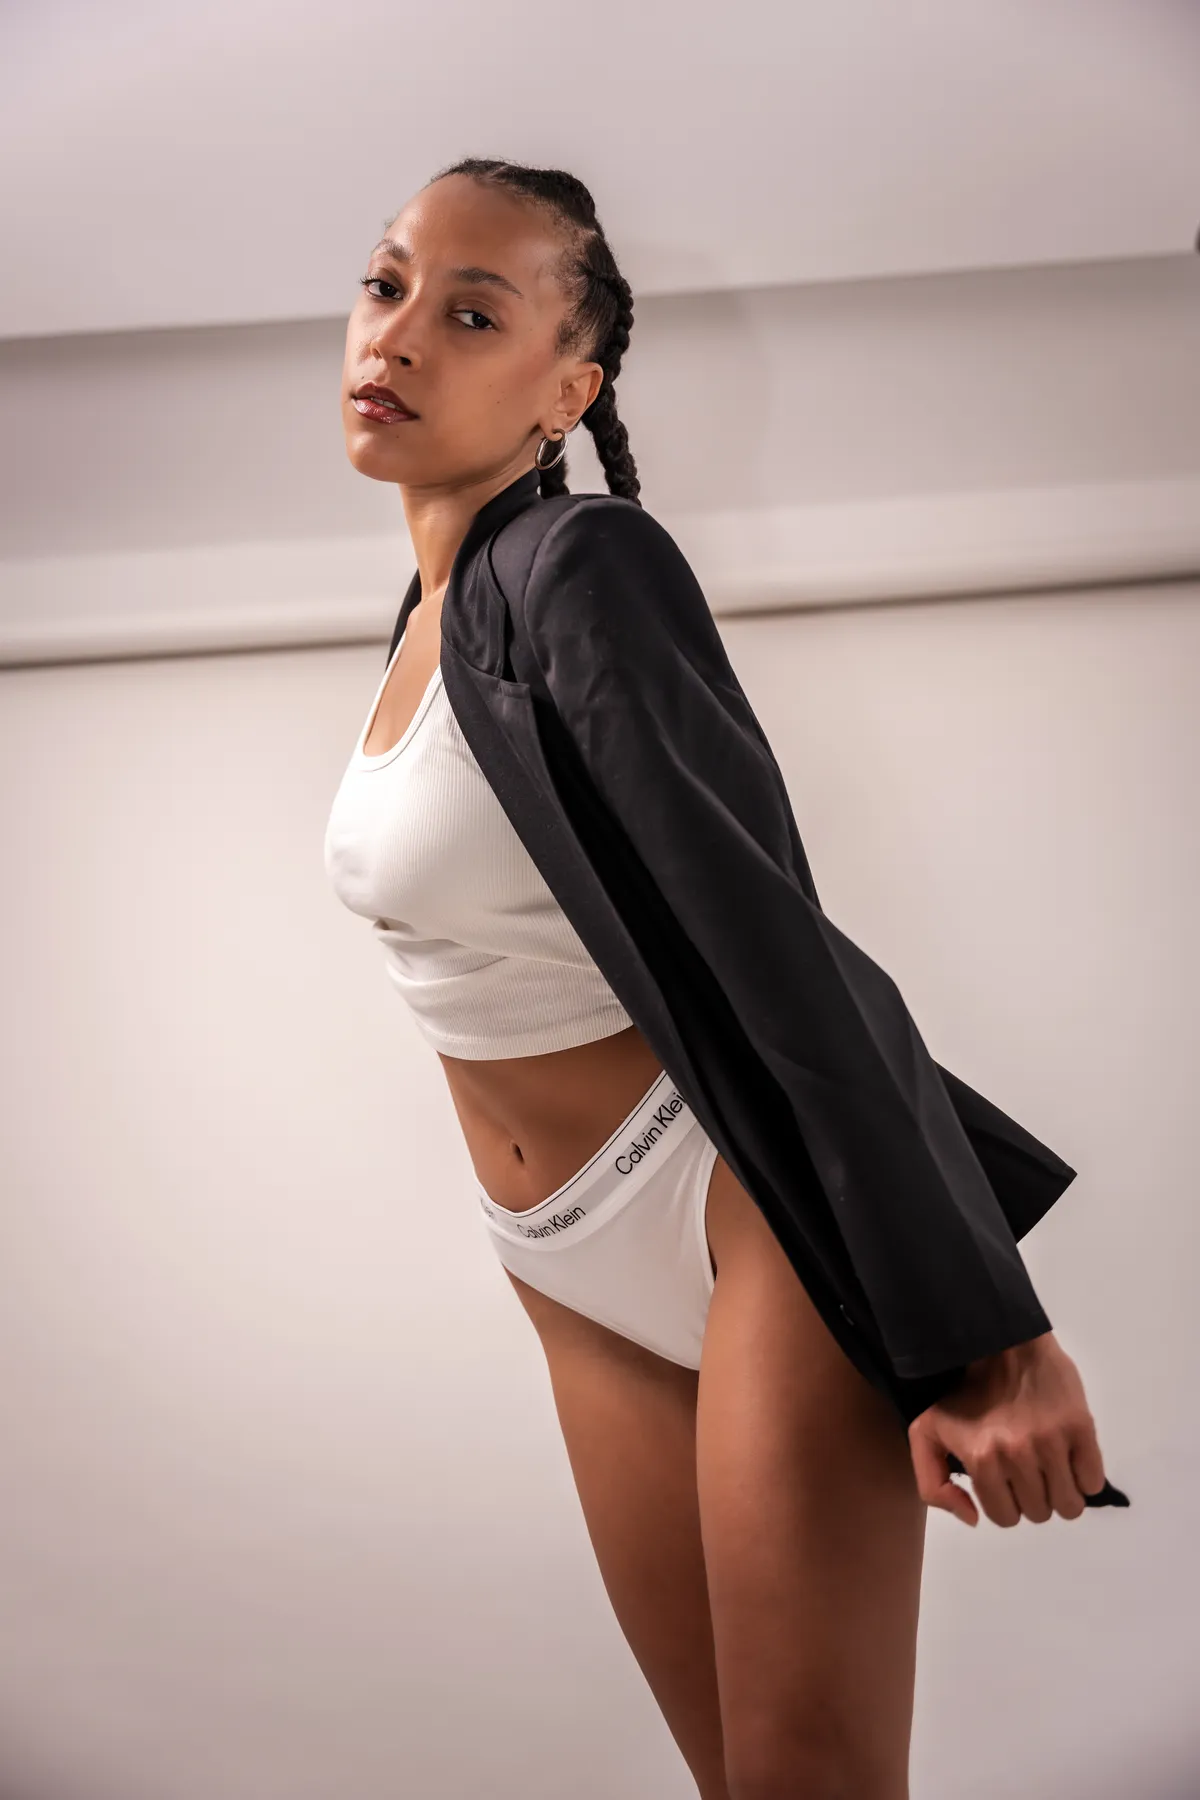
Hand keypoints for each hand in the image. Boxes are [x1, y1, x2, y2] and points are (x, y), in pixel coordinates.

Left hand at [907, 1331, 1106, 1526]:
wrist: (1003, 1343)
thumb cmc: (965, 1391)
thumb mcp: (928, 1432)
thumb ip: (933, 1484)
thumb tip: (972, 1518)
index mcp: (982, 1459)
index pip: (1004, 1517)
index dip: (1005, 1503)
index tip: (1005, 1483)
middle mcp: (1018, 1455)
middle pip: (1039, 1513)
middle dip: (1033, 1498)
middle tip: (1027, 1470)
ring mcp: (1052, 1442)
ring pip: (1069, 1505)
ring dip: (1061, 1493)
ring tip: (1049, 1468)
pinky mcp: (1081, 1428)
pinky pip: (1093, 1481)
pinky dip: (1084, 1477)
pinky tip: (1069, 1457)